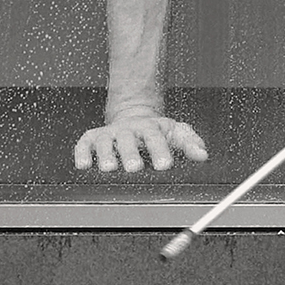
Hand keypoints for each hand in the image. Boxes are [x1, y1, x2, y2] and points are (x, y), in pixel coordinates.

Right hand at [73, 114, 208, 174]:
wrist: (133, 115)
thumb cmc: (156, 131)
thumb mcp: (176, 133)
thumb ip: (189, 143)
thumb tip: (203, 155)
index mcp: (150, 128)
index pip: (156, 138)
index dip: (160, 152)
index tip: (165, 166)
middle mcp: (128, 130)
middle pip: (128, 140)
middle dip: (131, 154)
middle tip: (135, 168)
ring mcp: (110, 134)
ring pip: (105, 142)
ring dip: (106, 155)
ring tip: (109, 168)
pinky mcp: (92, 138)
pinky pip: (84, 144)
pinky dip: (82, 153)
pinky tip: (83, 165)